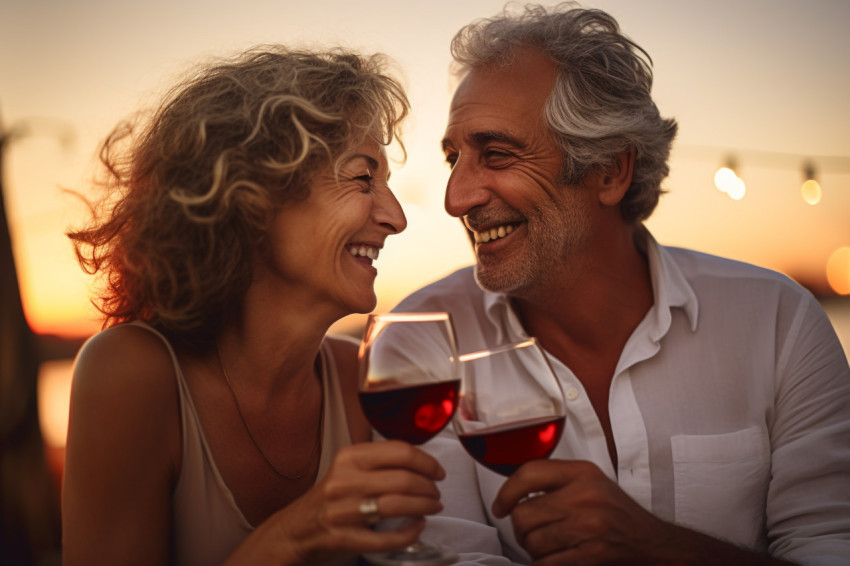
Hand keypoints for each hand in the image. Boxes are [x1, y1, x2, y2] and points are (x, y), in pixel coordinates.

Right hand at [271, 441, 445, 564]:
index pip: (400, 452)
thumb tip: (421, 460)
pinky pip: (387, 538)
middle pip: (403, 480)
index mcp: (348, 457)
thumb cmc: (330, 497)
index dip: (427, 462)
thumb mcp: (347, 468)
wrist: (296, 529)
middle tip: (436, 493)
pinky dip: (410, 533)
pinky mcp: (343, 537)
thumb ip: (378, 460)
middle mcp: (344, 481)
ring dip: (425, 507)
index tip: (437, 471)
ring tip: (432, 507)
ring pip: (398, 506)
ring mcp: (342, 510)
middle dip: (429, 488)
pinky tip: (418, 527)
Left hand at [492, 459, 694, 564]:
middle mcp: (585, 495)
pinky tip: (557, 560)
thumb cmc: (619, 516)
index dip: (506, 492)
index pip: (528, 473)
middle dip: (521, 531)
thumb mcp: (592, 484)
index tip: (501, 506)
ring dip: (534, 551)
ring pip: (532, 542)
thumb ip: (557, 481)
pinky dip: (546, 565)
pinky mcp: (592, 553)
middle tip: (532, 534)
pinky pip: (547, 563)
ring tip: (550, 548)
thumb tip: (514, 491)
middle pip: (524, 514)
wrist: (656, 545)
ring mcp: (589, 525)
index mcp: (582, 473)